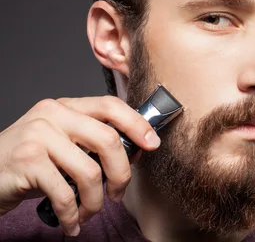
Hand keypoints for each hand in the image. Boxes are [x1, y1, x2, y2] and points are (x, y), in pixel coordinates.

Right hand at [0, 95, 160, 235]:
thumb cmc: (29, 164)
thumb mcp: (63, 144)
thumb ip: (93, 141)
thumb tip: (137, 150)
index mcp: (66, 107)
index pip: (111, 106)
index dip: (137, 124)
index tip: (153, 144)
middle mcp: (53, 114)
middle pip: (108, 140)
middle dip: (121, 174)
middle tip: (118, 194)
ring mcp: (38, 135)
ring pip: (90, 172)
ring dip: (95, 202)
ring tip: (87, 213)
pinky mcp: (26, 161)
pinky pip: (65, 193)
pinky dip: (72, 215)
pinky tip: (71, 223)